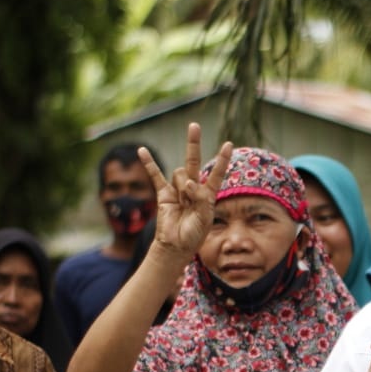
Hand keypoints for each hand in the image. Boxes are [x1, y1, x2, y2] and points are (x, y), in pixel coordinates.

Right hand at [141, 122, 232, 261]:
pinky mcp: (163, 194)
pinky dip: (149, 163)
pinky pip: (155, 176)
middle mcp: (193, 189)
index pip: (216, 173)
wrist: (175, 246)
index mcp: (208, 195)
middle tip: (194, 125)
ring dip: (182, 185)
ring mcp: (178, 190)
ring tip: (183, 202)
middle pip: (194, 161)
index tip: (228, 144)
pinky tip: (142, 150)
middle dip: (194, 143)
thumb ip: (200, 198)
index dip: (222, 160)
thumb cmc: (193, 235)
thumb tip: (189, 182)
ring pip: (179, 174)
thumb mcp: (204, 218)